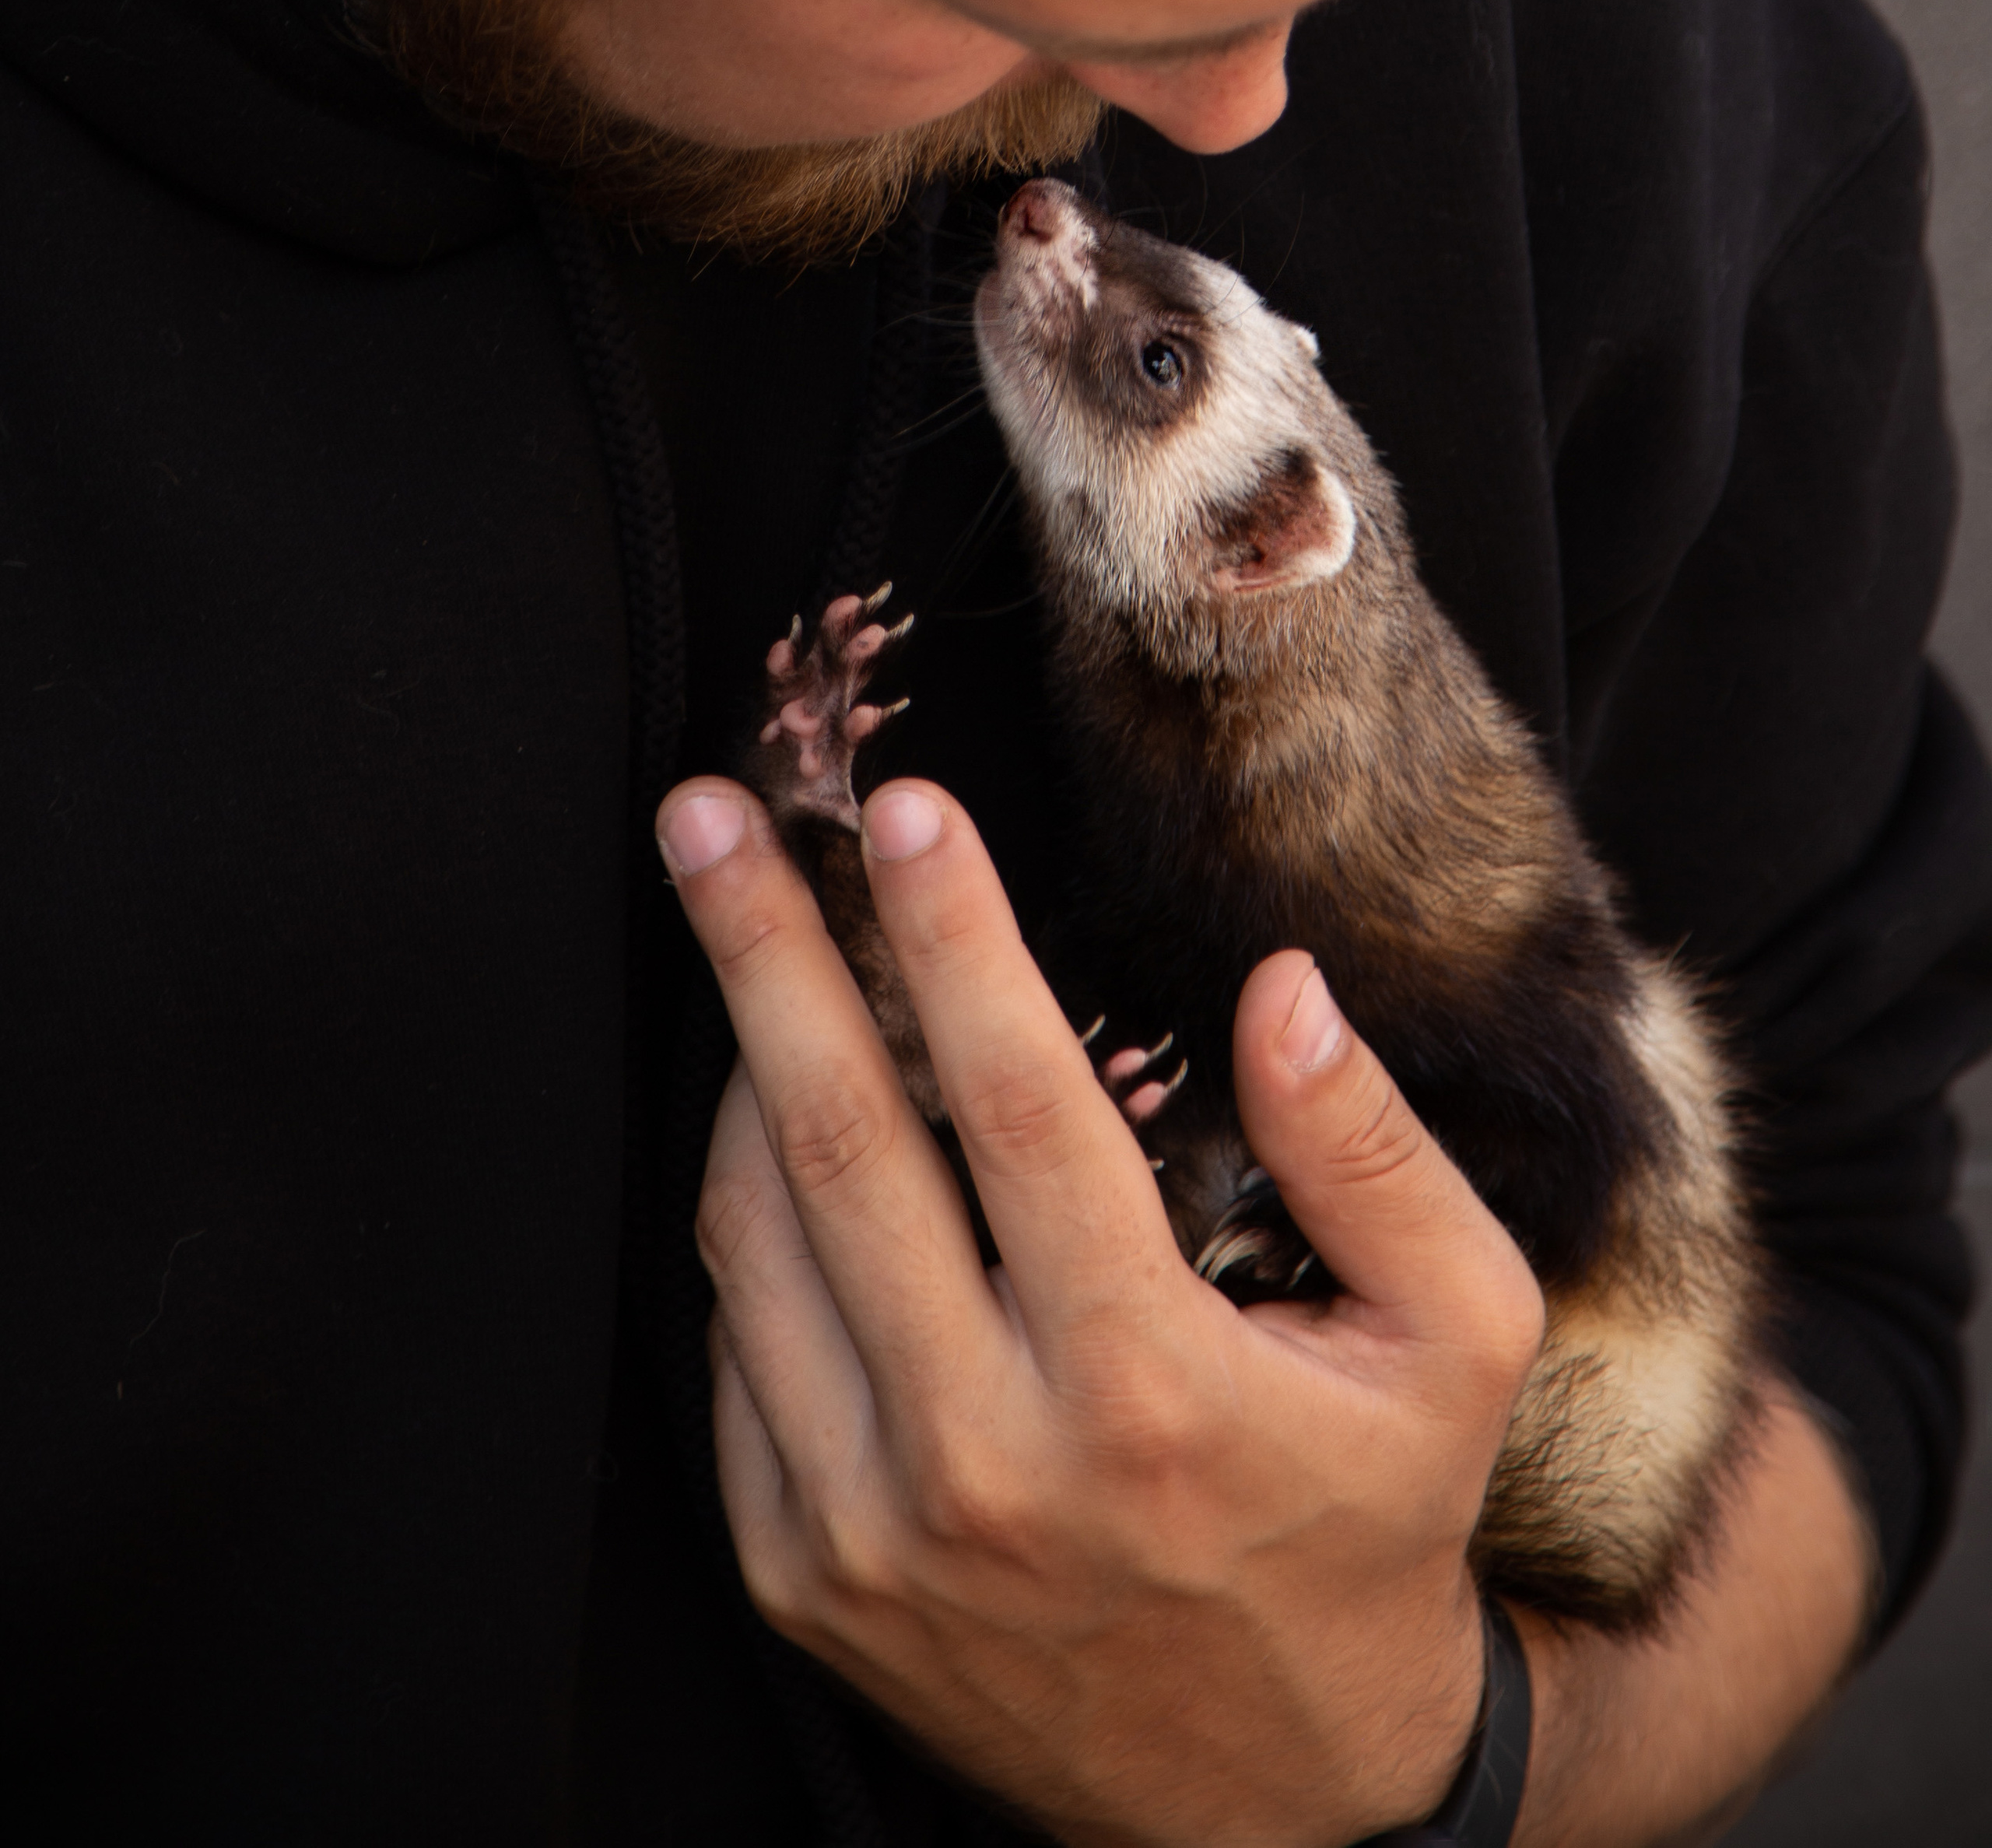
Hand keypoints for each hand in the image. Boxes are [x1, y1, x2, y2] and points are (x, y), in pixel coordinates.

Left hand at [660, 775, 1545, 1847]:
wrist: (1273, 1798)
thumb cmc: (1371, 1530)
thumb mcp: (1454, 1343)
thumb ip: (1375, 1157)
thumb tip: (1282, 991)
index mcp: (1147, 1387)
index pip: (1020, 1103)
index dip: (954, 935)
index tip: (904, 809)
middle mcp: (984, 1459)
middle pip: (839, 1144)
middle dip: (762, 951)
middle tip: (707, 818)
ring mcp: (870, 1528)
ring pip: (752, 1239)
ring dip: (733, 1064)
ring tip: (731, 937)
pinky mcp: (803, 1575)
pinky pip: (735, 1353)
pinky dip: (740, 1221)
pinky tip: (766, 1129)